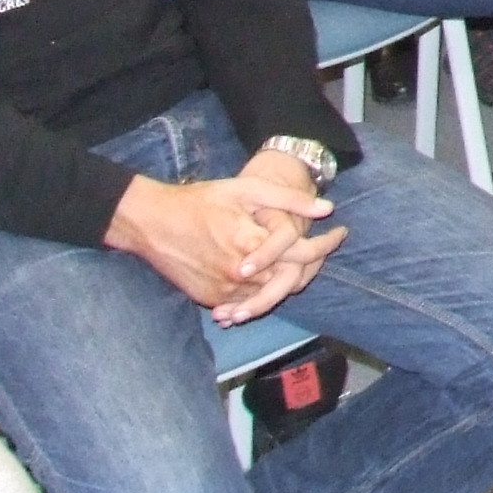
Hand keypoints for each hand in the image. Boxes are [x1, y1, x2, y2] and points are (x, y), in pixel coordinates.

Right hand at [108, 163, 340, 319]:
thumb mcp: (246, 191)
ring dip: (289, 280)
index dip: (328, 245)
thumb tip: (328, 208)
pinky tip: (272, 275)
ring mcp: (223, 290)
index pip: (303, 254)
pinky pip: (246, 301)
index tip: (342, 232)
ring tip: (302, 260)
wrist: (151, 223)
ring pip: (270, 294)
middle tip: (325, 248)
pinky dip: (262, 291)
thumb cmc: (200, 200)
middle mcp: (239, 273)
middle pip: (290, 280)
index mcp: (251, 243)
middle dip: (313, 265)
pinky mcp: (209, 299)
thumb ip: (289, 200)